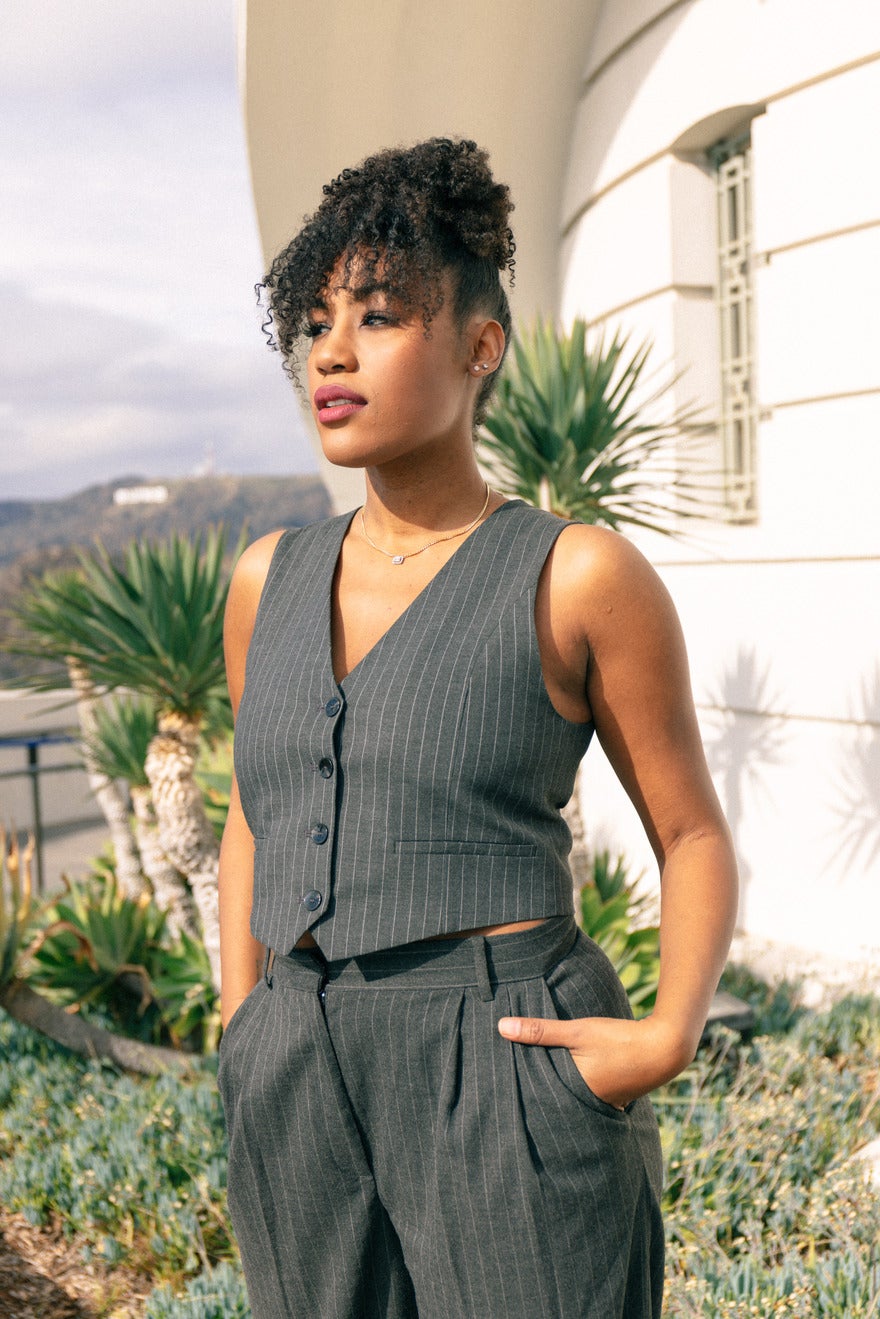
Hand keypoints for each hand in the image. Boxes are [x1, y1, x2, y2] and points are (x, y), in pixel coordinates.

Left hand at [497, 1013, 690, 1109]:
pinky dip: (583, 1083)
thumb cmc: (618, 1040)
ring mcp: (607, 1102)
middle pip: (559, 1096)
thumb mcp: (576, 1031)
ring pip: (577, 1093)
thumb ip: (540, 1031)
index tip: (504, 1084)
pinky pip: (593, 1092)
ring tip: (544, 1077)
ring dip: (564, 1085)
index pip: (542, 1093)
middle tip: (516, 1083)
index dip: (525, 1087)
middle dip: (543, 1089)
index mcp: (576, 1094)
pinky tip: (578, 1074)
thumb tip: (501, 1027)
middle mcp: (591, 1104)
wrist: (666, 1047)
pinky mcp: (619, 1094)